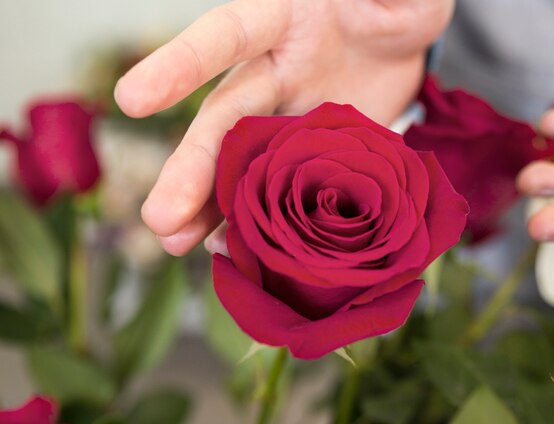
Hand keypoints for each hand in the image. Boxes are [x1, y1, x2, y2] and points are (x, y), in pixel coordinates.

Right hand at [114, 0, 452, 254]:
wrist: (401, 48)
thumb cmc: (398, 5)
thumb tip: (381, 10)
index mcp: (285, 19)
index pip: (227, 36)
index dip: (181, 66)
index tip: (132, 101)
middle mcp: (271, 71)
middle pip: (222, 121)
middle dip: (190, 171)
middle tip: (160, 220)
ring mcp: (284, 118)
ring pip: (236, 164)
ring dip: (206, 206)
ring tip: (174, 245)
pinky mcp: (302, 155)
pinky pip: (270, 189)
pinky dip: (251, 218)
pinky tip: (230, 248)